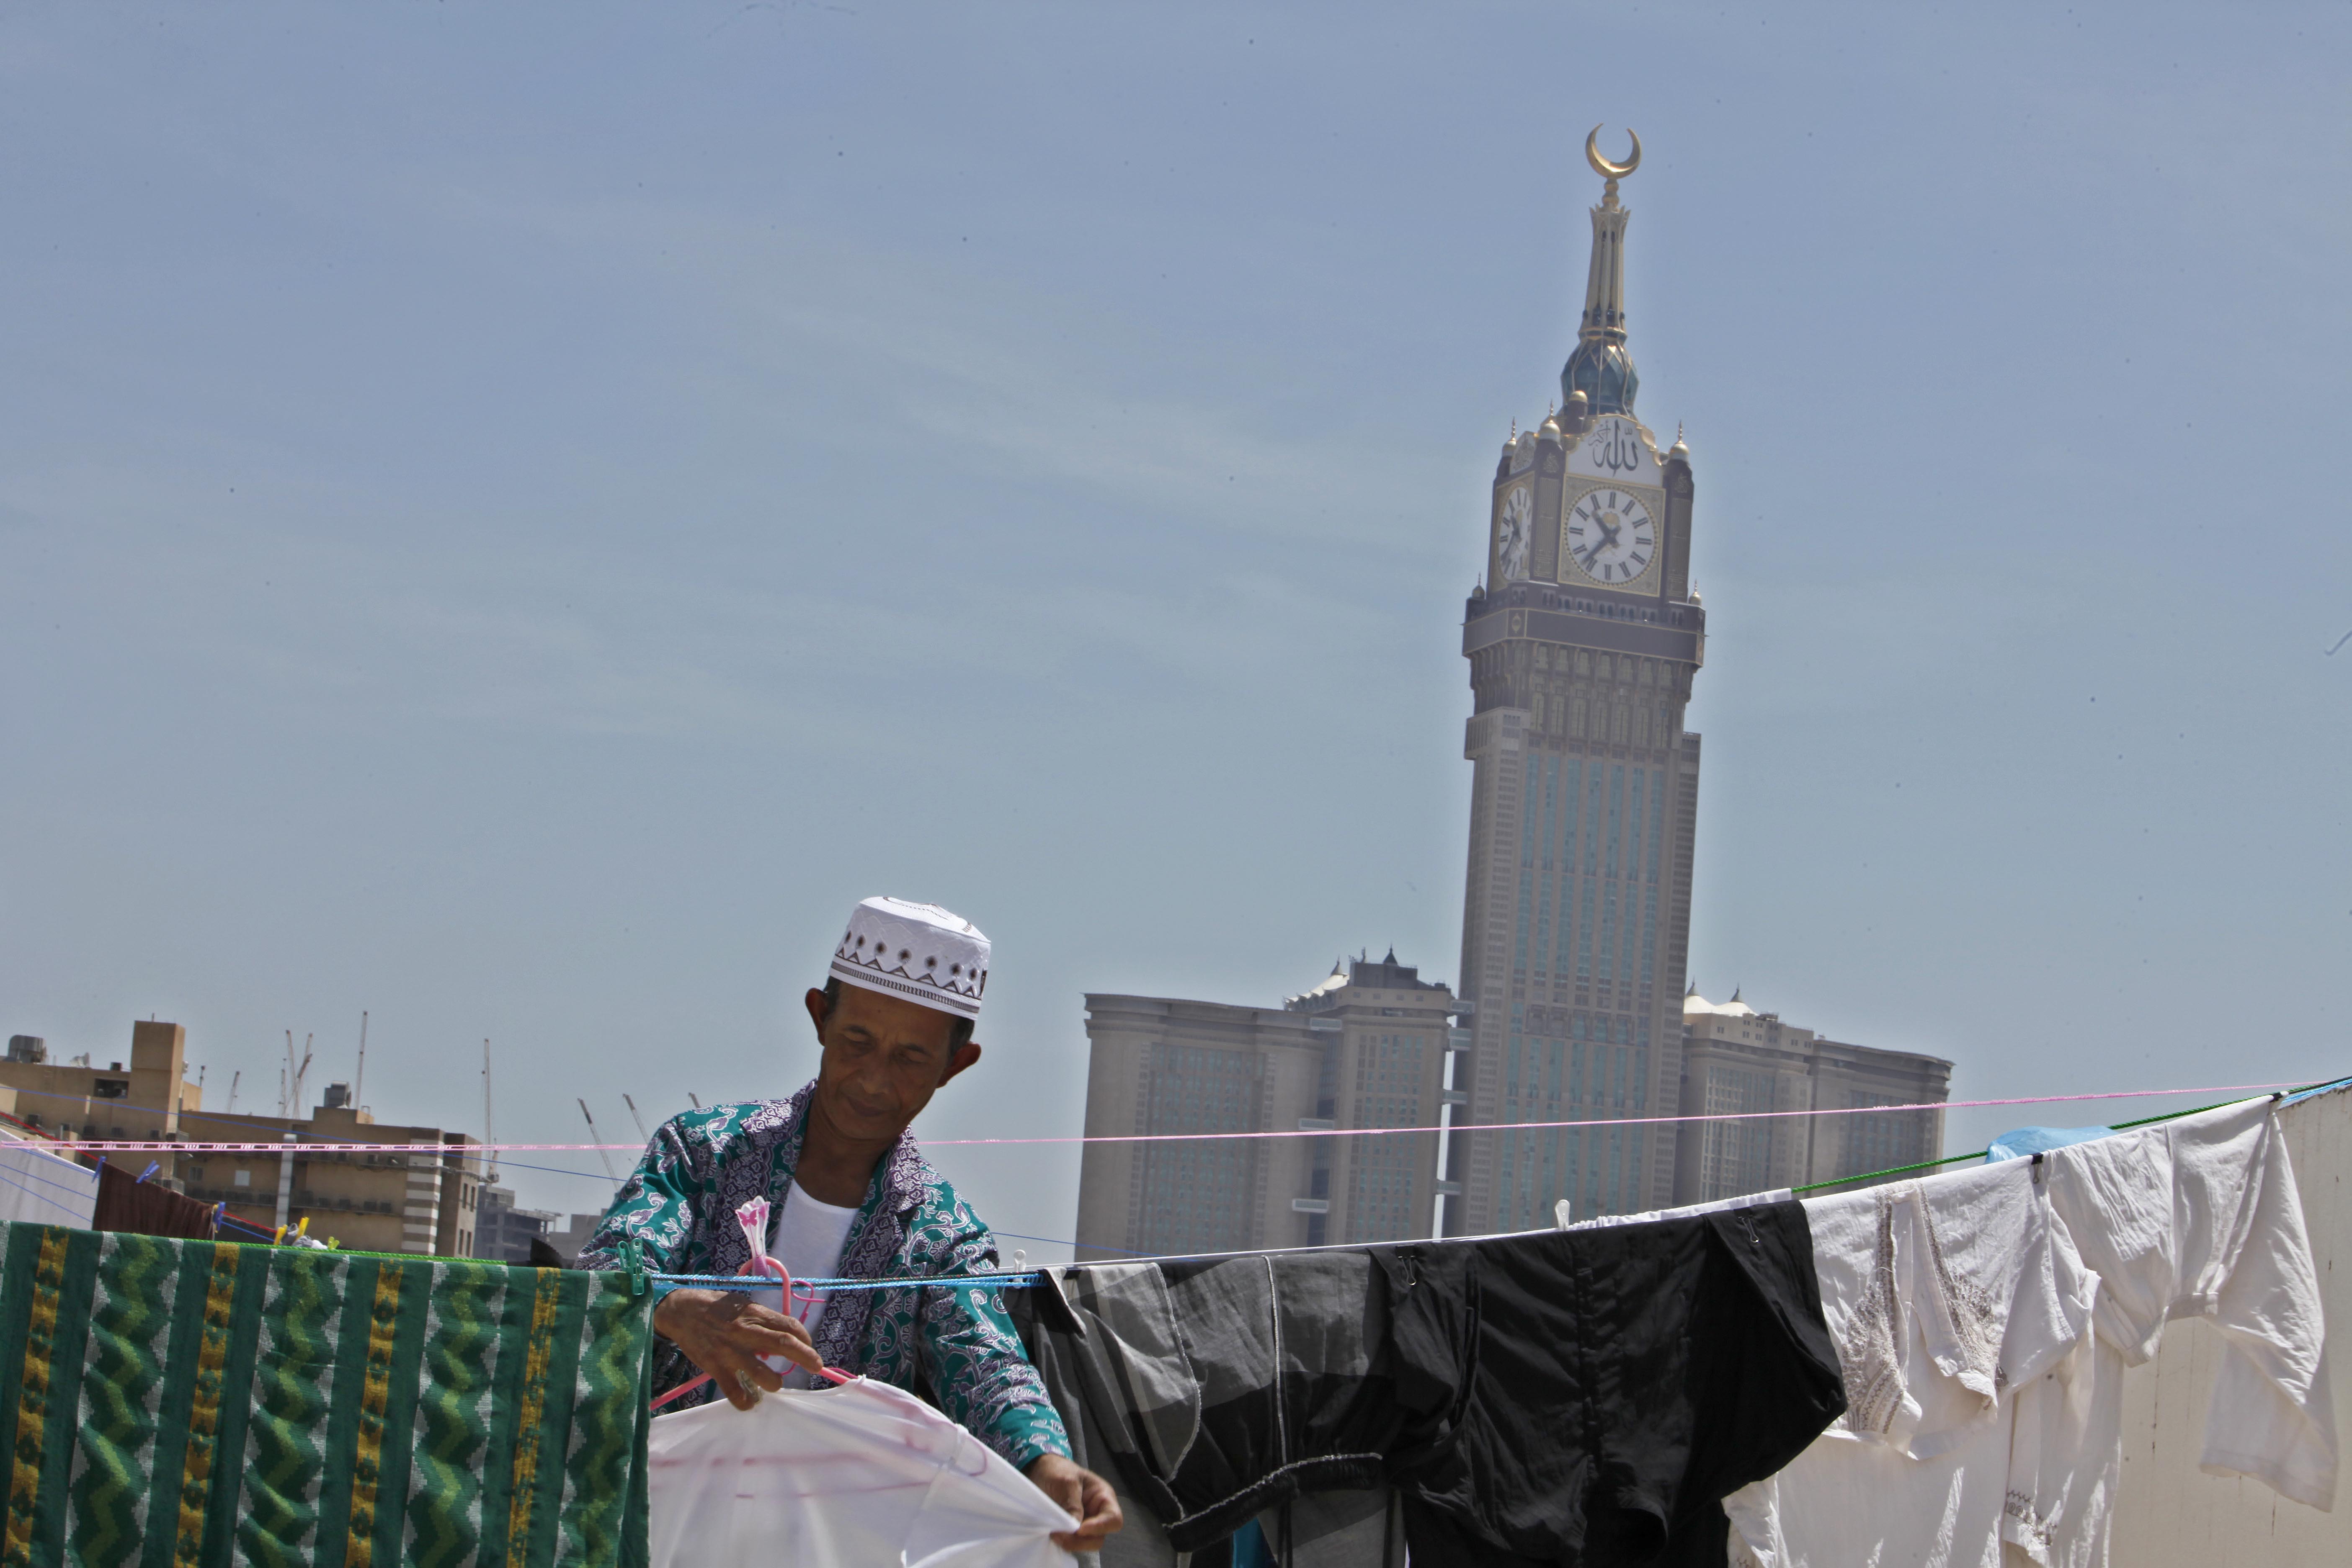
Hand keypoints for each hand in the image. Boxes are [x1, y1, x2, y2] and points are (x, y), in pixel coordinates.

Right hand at [651, 1288, 820, 1409]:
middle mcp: (745, 1332)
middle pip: (783, 1344)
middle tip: (817, 1366)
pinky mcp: (715, 1367)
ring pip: (761, 1373)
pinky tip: (750, 1403)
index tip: (808, 1345)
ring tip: (776, 1384)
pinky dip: (745, 1401)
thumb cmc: (716, 1307)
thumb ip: (760, 1321)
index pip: (788, 1325)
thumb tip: (778, 1342)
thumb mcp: (742, 1305)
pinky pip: (734, 1390)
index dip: (804, 1337)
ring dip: (774, 1382)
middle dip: (805, 1357)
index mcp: (754, 1314)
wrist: (682, 1311)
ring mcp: (730, 1351)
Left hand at [1023, 1453, 1122, 1552]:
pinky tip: (1052, 1535)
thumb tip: (1076, 1528)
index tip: (1080, 1529)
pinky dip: (1063, 1543)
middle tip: (1060, 1534)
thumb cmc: (1058, 1471)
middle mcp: (1097, 1514)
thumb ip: (1072, 1504)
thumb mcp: (1066, 1482)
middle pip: (1099, 1537)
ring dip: (1070, 1543)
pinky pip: (1072, 1543)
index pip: (1113, 1519)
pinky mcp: (1070, 1531)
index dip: (1100, 1527)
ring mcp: (1084, 1524)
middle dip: (1081, 1540)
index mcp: (1103, 1497)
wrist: (1040, 1471)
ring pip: (1085, 1544)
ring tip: (1053, 1534)